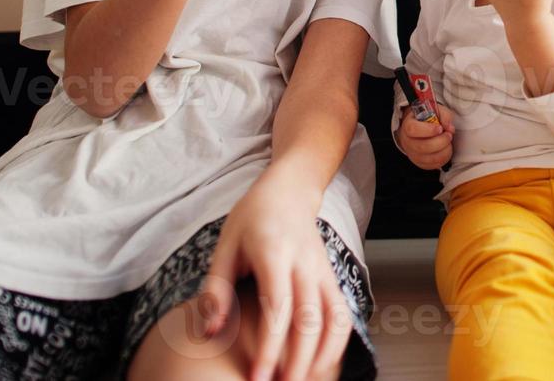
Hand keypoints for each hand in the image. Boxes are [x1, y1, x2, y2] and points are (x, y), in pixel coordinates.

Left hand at [198, 175, 349, 380]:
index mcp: (274, 254)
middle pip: (310, 320)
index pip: (278, 308)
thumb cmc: (252, 218)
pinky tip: (321, 364)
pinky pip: (342, 314)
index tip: (257, 377)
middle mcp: (305, 264)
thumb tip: (211, 332)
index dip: (269, 347)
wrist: (290, 191)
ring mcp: (323, 270)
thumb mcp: (225, 246)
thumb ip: (217, 289)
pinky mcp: (332, 277)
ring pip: (334, 319)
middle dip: (296, 362)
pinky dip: (337, 342)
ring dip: (322, 356)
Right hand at [395, 101, 455, 169]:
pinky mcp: (420, 163)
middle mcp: (408, 142)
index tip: (440, 128)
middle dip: (441, 141)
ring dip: (444, 150)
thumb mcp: (435, 111)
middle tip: (449, 135)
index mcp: (408, 126)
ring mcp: (413, 154)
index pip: (413, 130)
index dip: (428, 130)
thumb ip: (444, 115)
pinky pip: (434, 165)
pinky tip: (446, 149)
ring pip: (429, 158)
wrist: (419, 129)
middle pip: (422, 147)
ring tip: (448, 142)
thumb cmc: (427, 119)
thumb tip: (449, 126)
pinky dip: (444, 158)